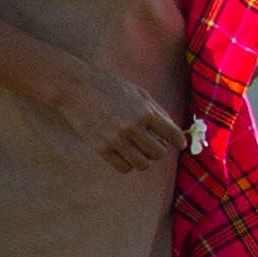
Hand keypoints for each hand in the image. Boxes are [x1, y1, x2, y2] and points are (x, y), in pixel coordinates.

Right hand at [42, 62, 187, 174]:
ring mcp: (117, 139)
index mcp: (146, 112)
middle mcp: (134, 127)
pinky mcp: (101, 148)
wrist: (77, 88)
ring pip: (143, 164)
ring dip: (143, 160)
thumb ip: (157, 112)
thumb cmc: (111, 88)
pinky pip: (123, 168)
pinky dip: (128, 164)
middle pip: (158, 153)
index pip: (173, 134)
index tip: (180, 145)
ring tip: (138, 151)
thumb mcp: (140, 93)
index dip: (179, 141)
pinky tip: (125, 155)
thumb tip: (173, 131)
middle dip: (158, 150)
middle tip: (151, 144)